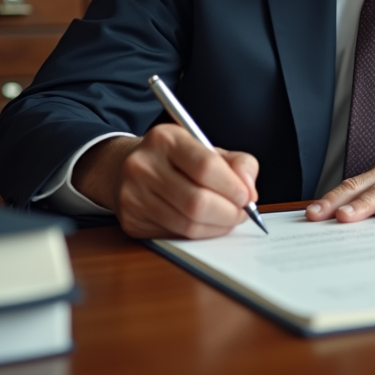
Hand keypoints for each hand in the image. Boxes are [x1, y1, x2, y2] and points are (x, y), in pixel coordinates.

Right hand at [73, 125, 258, 239]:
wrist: (125, 168)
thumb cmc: (176, 159)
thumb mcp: (206, 148)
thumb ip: (238, 163)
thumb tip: (250, 191)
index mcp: (165, 139)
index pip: (205, 166)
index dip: (232, 186)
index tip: (247, 196)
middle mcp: (143, 165)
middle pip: (196, 201)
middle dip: (228, 213)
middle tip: (241, 213)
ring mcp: (133, 195)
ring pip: (187, 224)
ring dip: (217, 227)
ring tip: (227, 219)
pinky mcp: (131, 221)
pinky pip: (175, 235)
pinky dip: (199, 234)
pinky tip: (205, 223)